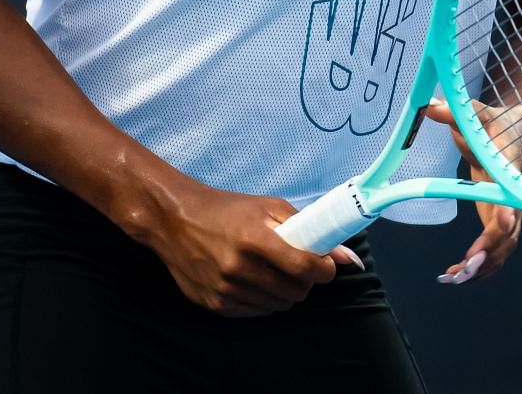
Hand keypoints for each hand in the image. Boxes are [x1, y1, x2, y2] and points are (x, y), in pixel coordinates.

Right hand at [134, 178, 362, 316]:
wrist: (175, 221)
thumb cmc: (228, 209)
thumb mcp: (268, 207)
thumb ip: (308, 229)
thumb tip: (347, 258)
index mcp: (254, 238)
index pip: (305, 268)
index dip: (323, 270)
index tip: (323, 265)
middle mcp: (238, 267)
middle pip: (295, 292)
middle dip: (303, 281)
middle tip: (294, 266)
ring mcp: (225, 290)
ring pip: (278, 306)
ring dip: (283, 292)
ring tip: (270, 271)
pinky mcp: (214, 305)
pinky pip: (256, 313)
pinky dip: (262, 300)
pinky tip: (251, 281)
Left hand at [423, 97, 521, 285]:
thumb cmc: (498, 124)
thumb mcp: (477, 114)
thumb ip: (456, 112)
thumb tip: (430, 105)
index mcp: (510, 169)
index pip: (513, 191)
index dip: (509, 208)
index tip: (504, 221)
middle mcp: (516, 196)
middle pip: (510, 231)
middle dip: (490, 251)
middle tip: (466, 266)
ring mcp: (511, 212)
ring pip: (504, 248)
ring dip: (483, 267)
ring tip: (454, 278)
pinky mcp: (501, 221)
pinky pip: (496, 251)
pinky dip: (481, 268)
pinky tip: (457, 276)